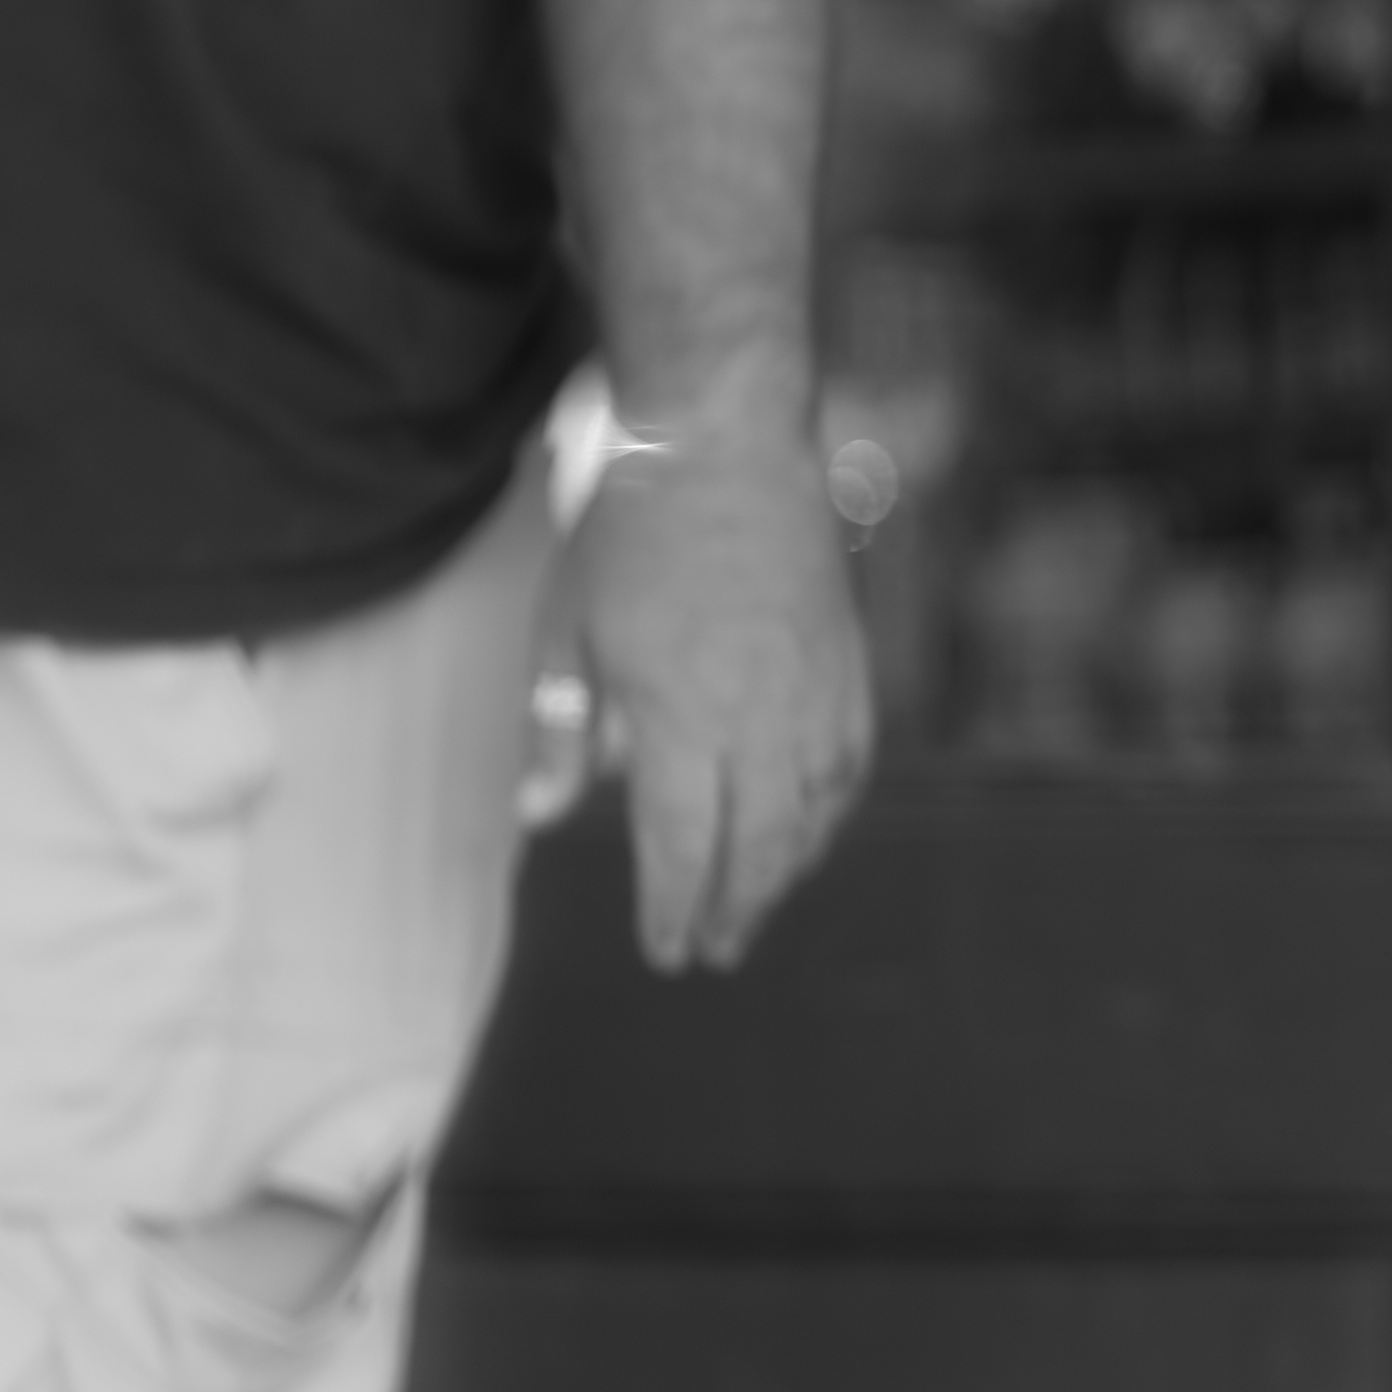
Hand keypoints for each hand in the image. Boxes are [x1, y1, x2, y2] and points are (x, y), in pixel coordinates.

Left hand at [565, 419, 875, 971]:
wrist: (723, 439)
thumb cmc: (629, 528)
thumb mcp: (565, 627)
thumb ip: (560, 729)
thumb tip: (541, 816)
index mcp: (679, 714)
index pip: (683, 844)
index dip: (674, 907)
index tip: (664, 952)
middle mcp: (758, 715)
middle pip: (757, 845)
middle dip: (735, 908)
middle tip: (713, 952)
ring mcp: (812, 688)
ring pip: (813, 811)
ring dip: (787, 871)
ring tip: (758, 904)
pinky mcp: (846, 658)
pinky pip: (851, 759)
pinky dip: (833, 808)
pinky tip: (815, 826)